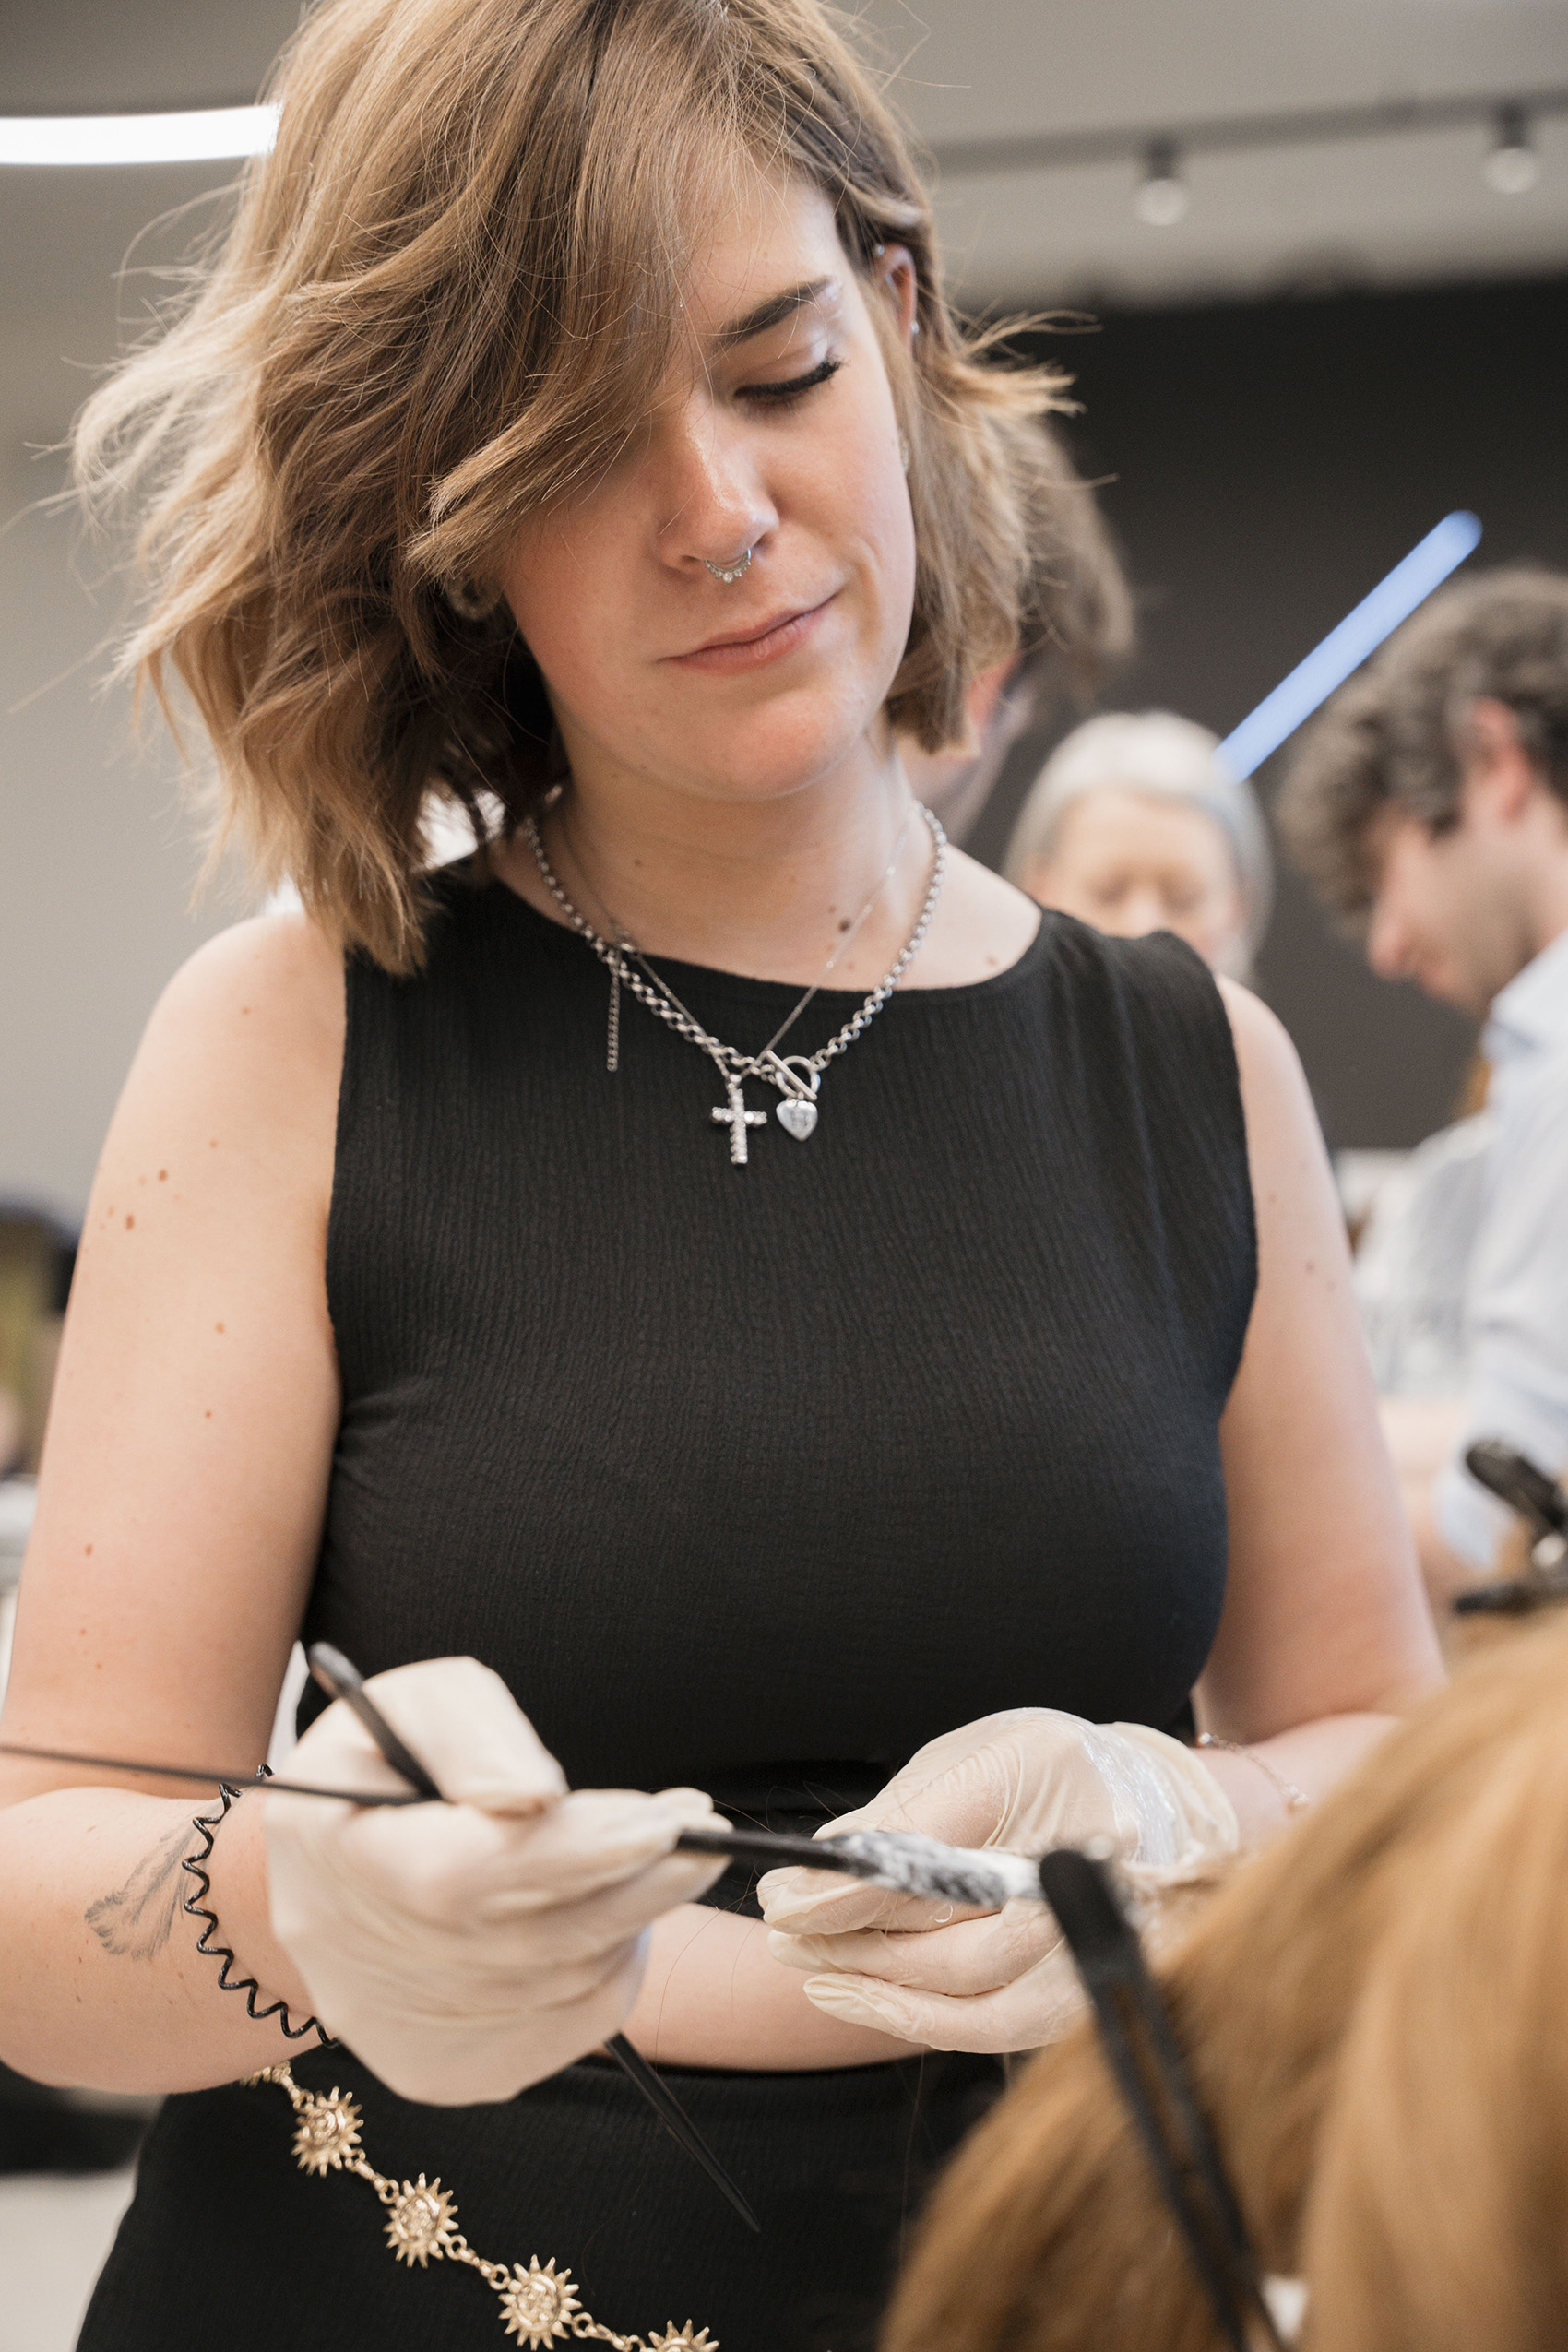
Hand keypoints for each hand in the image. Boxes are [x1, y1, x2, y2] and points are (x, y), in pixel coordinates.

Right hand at [265, 1656, 725, 2102]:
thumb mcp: (416, 1704)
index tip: (668, 1818)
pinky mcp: (439, 2071)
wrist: (318, 1866)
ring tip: (656, 1859)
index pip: (468, 1879)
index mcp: (336, 1857)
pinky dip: (609, 1975)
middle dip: (640, 1883)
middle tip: (704, 1833)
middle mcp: (357, 1966)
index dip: (578, 1854)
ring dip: (631, 1921)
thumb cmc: (385, 1763)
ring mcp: (397, 2034)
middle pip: (531, 1940)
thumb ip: (476, 1736)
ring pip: (560, 1987)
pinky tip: (615, 1918)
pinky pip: (562, 2031)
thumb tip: (537, 1796)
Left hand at [757, 1709, 1235, 2051]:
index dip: (854, 1884)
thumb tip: (818, 1867)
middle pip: (956, 1931)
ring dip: (877, 1984)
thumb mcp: (974, 1757)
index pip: (941, 1846)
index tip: (787, 1898)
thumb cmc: (1049, 1773)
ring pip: (972, 1991)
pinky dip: (920, 2017)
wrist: (1147, 1807)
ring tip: (810, 1965)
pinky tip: (861, 1994)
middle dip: (854, 1938)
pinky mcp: (1089, 1989)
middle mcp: (1091, 1860)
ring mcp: (1100, 1935)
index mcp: (1051, 1772)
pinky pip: (995, 2026)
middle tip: (782, 1928)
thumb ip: (904, 1812)